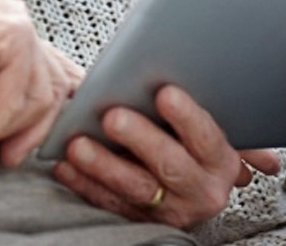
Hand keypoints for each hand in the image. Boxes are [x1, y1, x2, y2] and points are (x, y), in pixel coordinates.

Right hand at [0, 0, 82, 168]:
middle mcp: (19, 15)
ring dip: (2, 134)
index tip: (18, 147)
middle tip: (4, 158)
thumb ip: (2, 82)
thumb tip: (33, 118)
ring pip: (37, 98)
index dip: (44, 116)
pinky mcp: (10, 41)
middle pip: (53, 86)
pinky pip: (10, 101)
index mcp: (12, 18)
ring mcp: (18, 24)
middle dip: (29, 131)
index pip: (51, 71)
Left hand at [52, 85, 280, 228]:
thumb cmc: (187, 140)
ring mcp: (170, 208)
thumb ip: (194, 109)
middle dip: (140, 139)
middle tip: (112, 117)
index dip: (187, 117)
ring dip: (103, 165)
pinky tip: (65, 165)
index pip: (206, 137)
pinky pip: (109, 202)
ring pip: (135, 188)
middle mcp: (200, 190)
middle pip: (170, 165)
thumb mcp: (203, 128)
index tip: (164, 93)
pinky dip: (84, 183)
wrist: (189, 188)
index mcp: (220, 161)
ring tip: (77, 144)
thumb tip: (188, 66)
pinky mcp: (140, 220)